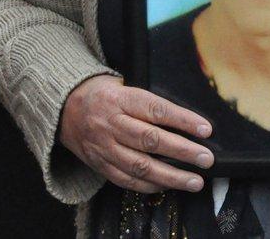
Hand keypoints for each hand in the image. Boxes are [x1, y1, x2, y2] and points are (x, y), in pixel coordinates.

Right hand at [58, 75, 213, 193]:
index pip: (156, 110)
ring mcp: (104, 147)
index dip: (182, 120)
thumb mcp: (123, 84)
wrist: (63, 109)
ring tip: (195, 181)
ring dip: (171, 176)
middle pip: (150, 140)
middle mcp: (111, 124)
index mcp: (120, 99)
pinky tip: (169, 185)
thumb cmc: (103, 94)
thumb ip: (148, 100)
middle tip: (206, 158)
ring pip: (140, 166)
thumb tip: (186, 118)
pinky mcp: (100, 165)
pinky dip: (150, 185)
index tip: (205, 129)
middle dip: (182, 151)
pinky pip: (127, 180)